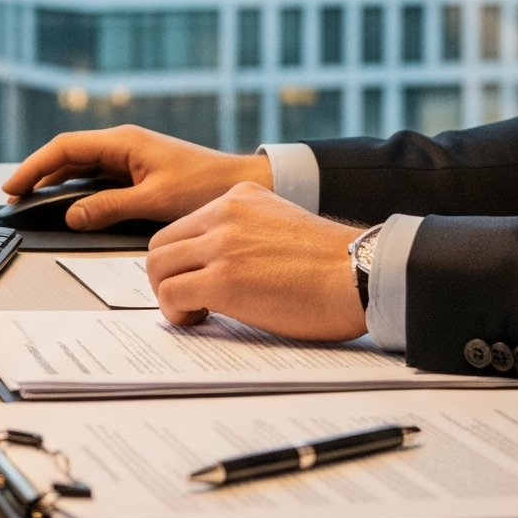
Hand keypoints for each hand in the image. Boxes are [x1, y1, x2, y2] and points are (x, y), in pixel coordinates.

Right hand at [1, 126, 271, 230]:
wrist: (241, 183)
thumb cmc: (205, 185)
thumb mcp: (154, 200)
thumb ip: (109, 207)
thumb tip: (71, 214)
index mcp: (124, 141)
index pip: (65, 148)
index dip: (34, 166)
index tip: (12, 186)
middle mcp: (123, 144)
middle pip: (67, 155)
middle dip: (37, 174)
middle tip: (13, 197)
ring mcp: (129, 157)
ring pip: (80, 167)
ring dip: (55, 182)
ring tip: (31, 201)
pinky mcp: (137, 171)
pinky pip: (97, 178)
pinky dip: (76, 189)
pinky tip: (65, 204)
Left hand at [145, 184, 366, 342]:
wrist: (360, 275)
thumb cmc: (334, 264)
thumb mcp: (282, 224)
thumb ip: (248, 231)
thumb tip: (223, 262)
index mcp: (240, 197)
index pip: (184, 225)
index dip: (183, 258)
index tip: (195, 278)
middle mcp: (225, 214)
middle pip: (161, 244)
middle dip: (168, 276)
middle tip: (189, 299)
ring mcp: (222, 244)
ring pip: (158, 267)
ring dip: (168, 295)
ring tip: (195, 311)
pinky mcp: (223, 279)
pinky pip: (171, 294)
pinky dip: (176, 312)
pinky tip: (200, 319)